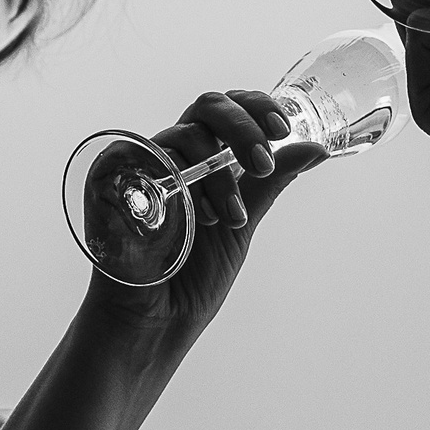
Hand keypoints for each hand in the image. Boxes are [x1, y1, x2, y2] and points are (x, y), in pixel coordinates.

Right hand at [81, 89, 327, 342]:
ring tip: (230, 218)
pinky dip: (181, 185)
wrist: (156, 323)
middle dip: (243, 128)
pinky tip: (196, 220)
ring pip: (187, 136)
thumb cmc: (193, 277)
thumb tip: (316, 147)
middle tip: (263, 163)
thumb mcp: (243, 222)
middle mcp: (174, 153)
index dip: (257, 107)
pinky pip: (148, 157)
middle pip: (209, 106)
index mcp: (204, 157)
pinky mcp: (112, 177)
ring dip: (219, 177)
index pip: (230, 108)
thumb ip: (272, 181)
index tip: (284, 129)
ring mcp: (142, 163)